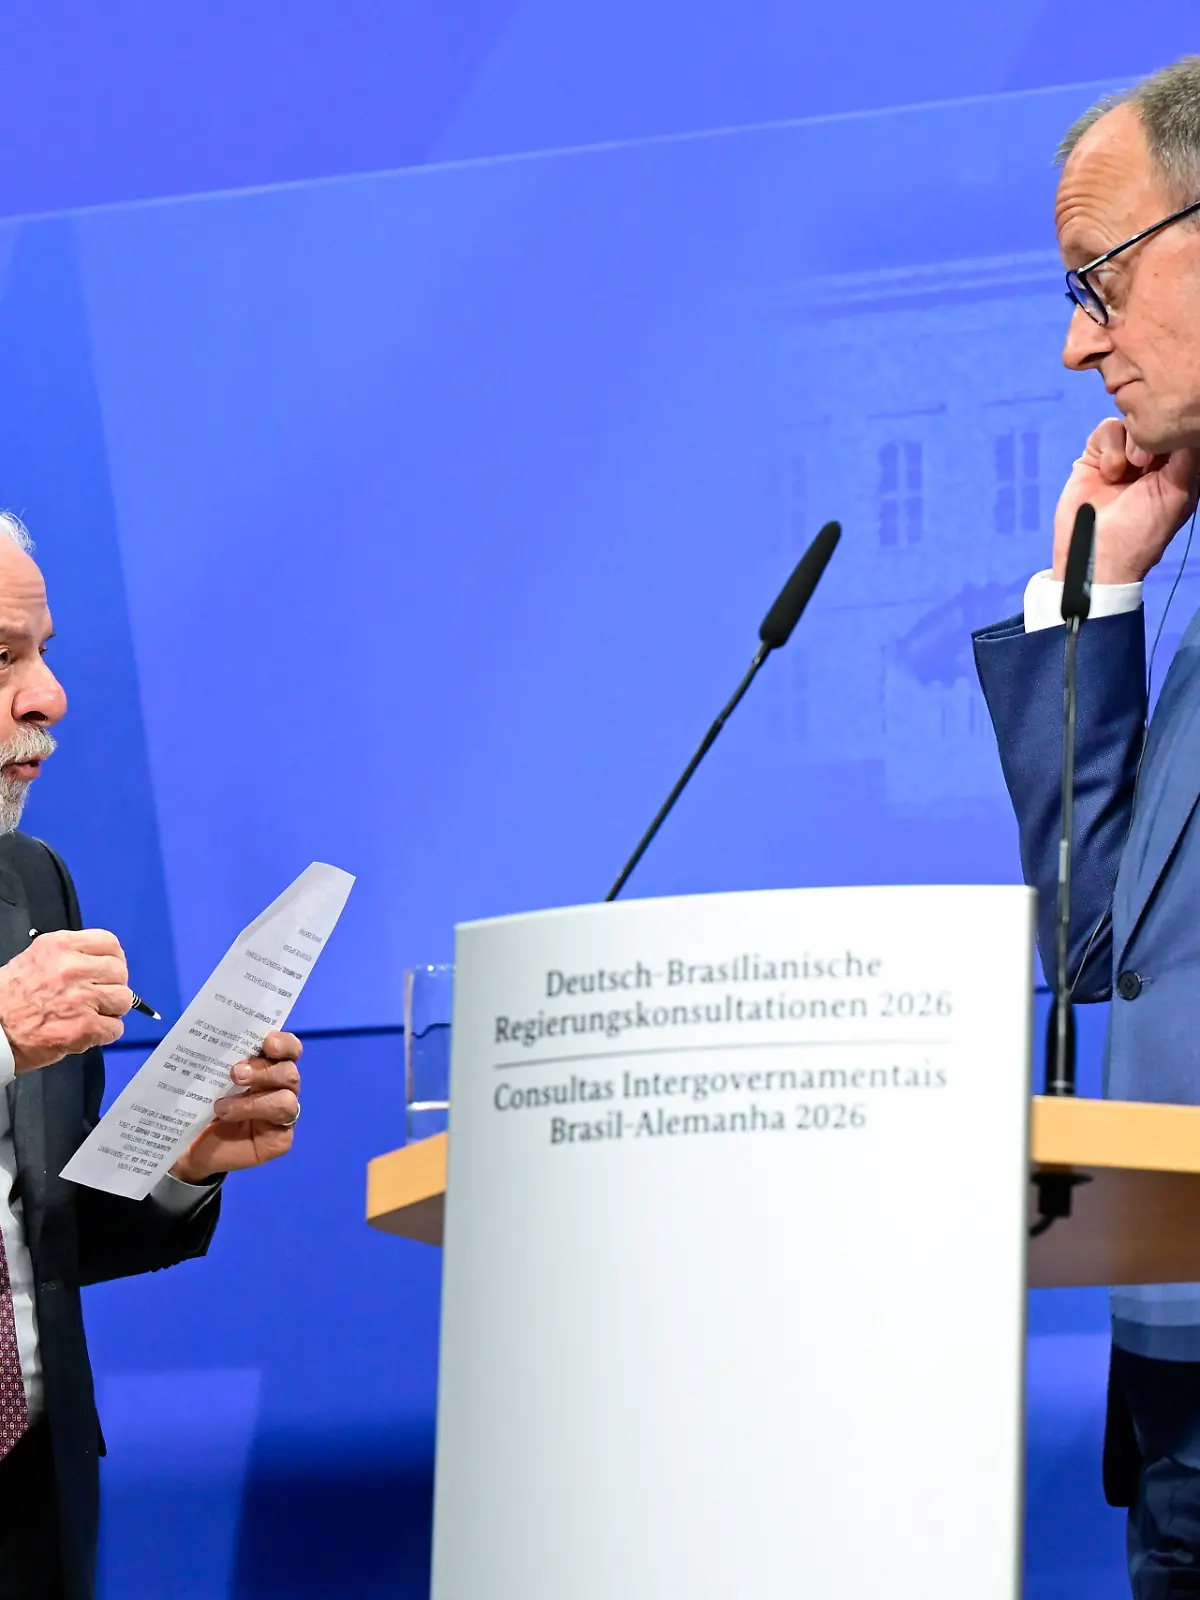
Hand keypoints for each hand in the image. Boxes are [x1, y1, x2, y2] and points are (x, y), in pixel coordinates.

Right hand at [0, 929, 131, 1070]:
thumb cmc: (9, 999)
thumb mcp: (37, 958)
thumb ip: (70, 956)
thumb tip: (100, 962)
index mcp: (60, 947)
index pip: (109, 943)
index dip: (114, 959)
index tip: (110, 970)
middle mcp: (72, 968)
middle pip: (120, 971)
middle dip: (114, 986)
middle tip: (100, 997)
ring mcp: (81, 998)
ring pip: (124, 999)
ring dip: (113, 1010)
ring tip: (93, 1014)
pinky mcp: (85, 1026)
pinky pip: (116, 1027)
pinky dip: (107, 1032)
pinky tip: (89, 1031)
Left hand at [170, 1031, 301, 1183]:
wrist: (186, 1147)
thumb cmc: (195, 1107)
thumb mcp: (203, 1078)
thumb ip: (217, 1058)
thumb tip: (216, 1034)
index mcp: (266, 1067)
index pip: (289, 1049)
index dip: (284, 1043)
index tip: (267, 1041)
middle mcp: (279, 1088)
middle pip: (289, 1072)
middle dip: (264, 1070)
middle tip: (235, 1073)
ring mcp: (281, 1115)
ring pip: (288, 1099)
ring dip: (255, 1098)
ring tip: (221, 1105)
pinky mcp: (279, 1139)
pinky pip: (279, 1125)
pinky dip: (252, 1114)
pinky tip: (227, 1117)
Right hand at [1052, 418, 1198, 584]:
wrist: (1096, 552)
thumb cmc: (1142, 529)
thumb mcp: (1178, 492)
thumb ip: (1188, 455)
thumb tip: (1187, 423)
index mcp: (1177, 467)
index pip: (1178, 431)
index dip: (1174, 429)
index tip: (1169, 448)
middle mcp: (1151, 459)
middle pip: (1154, 421)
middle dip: (1150, 436)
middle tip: (1145, 464)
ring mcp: (1122, 456)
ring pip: (1130, 421)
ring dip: (1128, 444)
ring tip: (1125, 471)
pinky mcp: (1095, 457)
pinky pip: (1105, 429)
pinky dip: (1108, 447)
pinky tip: (1109, 472)